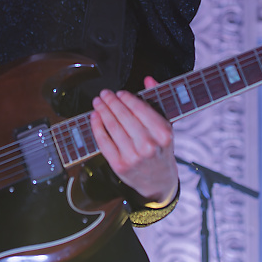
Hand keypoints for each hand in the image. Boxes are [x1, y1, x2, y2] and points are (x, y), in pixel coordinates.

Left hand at [91, 76, 177, 205]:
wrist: (159, 182)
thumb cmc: (161, 151)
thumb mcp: (166, 127)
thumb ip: (157, 101)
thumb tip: (149, 79)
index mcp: (163, 134)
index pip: (141, 109)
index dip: (127, 99)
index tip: (120, 93)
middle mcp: (148, 145)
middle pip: (124, 117)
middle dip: (112, 102)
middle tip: (104, 94)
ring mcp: (133, 156)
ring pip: (112, 127)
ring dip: (102, 111)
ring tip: (98, 102)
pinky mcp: (119, 165)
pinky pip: (104, 141)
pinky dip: (97, 127)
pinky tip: (94, 117)